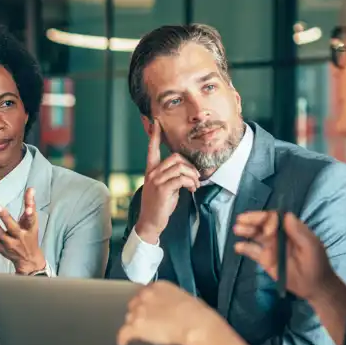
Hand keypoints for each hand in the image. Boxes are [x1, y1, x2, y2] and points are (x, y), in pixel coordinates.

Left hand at [0, 187, 45, 274]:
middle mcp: (19, 238)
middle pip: (11, 227)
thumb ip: (31, 204)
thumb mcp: (33, 221)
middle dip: (4, 217)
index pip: (31, 220)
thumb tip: (31, 188)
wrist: (28, 259)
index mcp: (30, 230)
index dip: (30, 214)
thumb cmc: (30, 236)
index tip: (28, 209)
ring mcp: (8, 244)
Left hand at [117, 280, 220, 344]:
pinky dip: (123, 339)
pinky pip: (124, 333)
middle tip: (146, 321)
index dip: (145, 302)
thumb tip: (169, 310)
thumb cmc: (196, 312)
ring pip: (129, 318)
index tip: (148, 309)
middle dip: (138, 312)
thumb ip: (170, 301)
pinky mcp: (136, 326)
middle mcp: (145, 295)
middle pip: (134, 304)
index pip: (144, 292)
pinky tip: (123, 343)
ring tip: (140, 333)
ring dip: (134, 324)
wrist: (193, 323)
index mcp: (157, 286)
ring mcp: (139, 310)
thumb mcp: (182, 298)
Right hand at [134, 120, 199, 243]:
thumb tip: (187, 170)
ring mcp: (156, 180)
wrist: (150, 223)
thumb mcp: (164, 187)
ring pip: (180, 167)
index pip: (152, 149)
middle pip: (175, 157)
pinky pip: (181, 178)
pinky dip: (191, 183)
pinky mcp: (162, 189)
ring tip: (195, 185)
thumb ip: (171, 176)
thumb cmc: (159, 205)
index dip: (155, 135)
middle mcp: (152, 173)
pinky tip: (192, 190)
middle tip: (195, 177)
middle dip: (190, 165)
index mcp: (151, 171)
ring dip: (193, 176)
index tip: (156, 122)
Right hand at [232, 211, 338, 300]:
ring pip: (255, 235)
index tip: (268, 232)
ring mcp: (270, 247)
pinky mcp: (264, 260)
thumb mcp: (312, 246)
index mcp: (290, 229)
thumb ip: (299, 232)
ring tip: (237, 230)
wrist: (314, 286)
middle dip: (252, 220)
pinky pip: (252, 251)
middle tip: (241, 221)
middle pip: (262, 223)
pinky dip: (244, 248)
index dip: (269, 221)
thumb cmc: (316, 263)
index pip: (275, 218)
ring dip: (246, 230)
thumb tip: (286, 215)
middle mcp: (278, 235)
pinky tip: (238, 247)